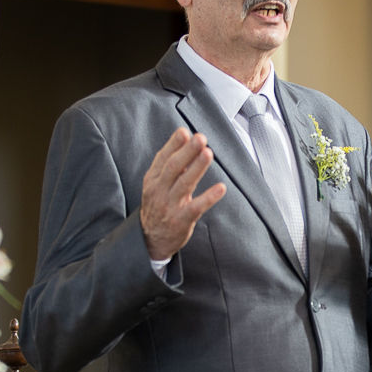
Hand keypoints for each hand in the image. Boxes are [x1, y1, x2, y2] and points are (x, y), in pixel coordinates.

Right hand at [140, 128, 226, 260]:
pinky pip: (196, 207)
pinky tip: (221, 188)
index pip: (163, 158)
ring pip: (184, 184)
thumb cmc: (158, 206)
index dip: (174, 144)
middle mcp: (159, 191)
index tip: (185, 131)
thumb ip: (169, 164)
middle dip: (187, 151)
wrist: (149, 239)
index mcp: (153, 180)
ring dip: (197, 168)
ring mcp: (170, 206)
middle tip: (200, 138)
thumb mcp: (156, 185)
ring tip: (208, 153)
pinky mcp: (181, 220)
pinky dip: (209, 197)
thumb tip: (185, 138)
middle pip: (173, 168)